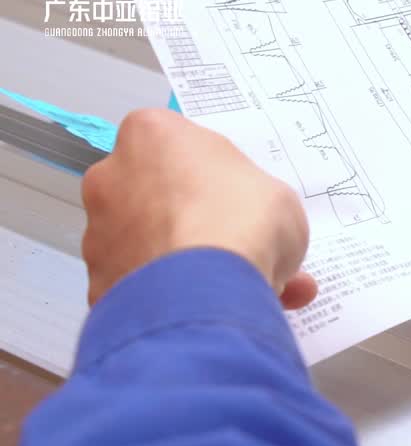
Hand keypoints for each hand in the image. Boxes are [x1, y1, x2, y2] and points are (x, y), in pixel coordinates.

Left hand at [81, 109, 316, 309]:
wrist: (209, 294)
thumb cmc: (244, 223)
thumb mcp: (278, 195)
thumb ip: (251, 199)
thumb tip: (250, 224)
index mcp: (151, 135)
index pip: (177, 145)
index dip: (211, 175)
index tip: (235, 197)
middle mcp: (110, 177)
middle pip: (154, 194)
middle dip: (190, 219)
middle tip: (236, 245)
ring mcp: (98, 233)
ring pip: (147, 245)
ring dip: (186, 262)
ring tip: (240, 288)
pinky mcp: (100, 283)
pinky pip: (143, 287)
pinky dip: (173, 297)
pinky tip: (214, 310)